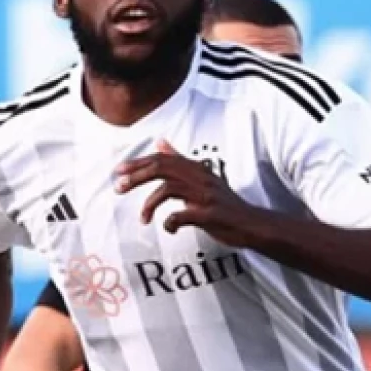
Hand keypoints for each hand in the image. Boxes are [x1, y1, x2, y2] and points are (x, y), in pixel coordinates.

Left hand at [115, 140, 262, 247]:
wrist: (252, 224)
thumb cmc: (223, 203)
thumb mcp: (202, 177)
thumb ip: (180, 160)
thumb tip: (160, 142)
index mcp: (196, 168)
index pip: (161, 159)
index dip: (137, 163)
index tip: (118, 171)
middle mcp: (200, 177)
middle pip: (161, 169)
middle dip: (136, 177)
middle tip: (118, 187)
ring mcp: (205, 196)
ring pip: (167, 189)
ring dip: (149, 204)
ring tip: (143, 219)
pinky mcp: (209, 214)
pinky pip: (180, 215)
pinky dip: (169, 223)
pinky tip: (169, 228)